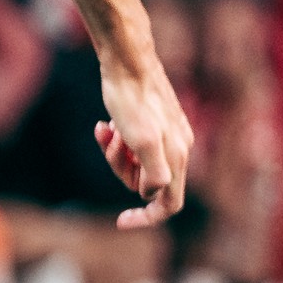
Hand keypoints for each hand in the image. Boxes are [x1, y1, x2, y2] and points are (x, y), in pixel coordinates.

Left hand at [94, 48, 192, 228]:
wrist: (126, 61)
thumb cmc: (130, 99)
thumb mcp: (142, 141)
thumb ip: (154, 173)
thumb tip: (152, 194)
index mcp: (177, 156)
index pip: (170, 204)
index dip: (147, 217)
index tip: (120, 222)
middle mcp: (178, 148)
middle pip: (147, 183)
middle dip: (122, 170)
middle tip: (110, 145)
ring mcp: (167, 134)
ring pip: (137, 163)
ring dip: (116, 153)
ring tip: (105, 130)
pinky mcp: (154, 122)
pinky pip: (132, 145)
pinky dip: (115, 139)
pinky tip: (104, 125)